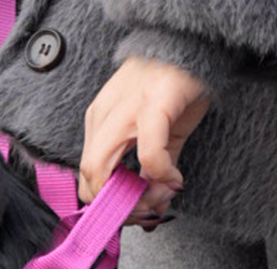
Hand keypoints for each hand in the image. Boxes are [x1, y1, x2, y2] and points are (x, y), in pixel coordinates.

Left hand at [79, 56, 208, 229]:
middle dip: (117, 208)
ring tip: (160, 199)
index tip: (135, 215)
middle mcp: (104, 118)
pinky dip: (161, 175)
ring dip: (132, 198)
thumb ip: (152, 169)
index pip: (87, 176)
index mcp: (99, 123)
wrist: (189, 45)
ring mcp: (124, 111)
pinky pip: (148, 153)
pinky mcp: (152, 106)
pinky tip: (175, 179)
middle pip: (88, 178)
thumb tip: (153, 205)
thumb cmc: (172, 86)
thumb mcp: (157, 131)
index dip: (107, 205)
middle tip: (146, 214)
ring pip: (102, 169)